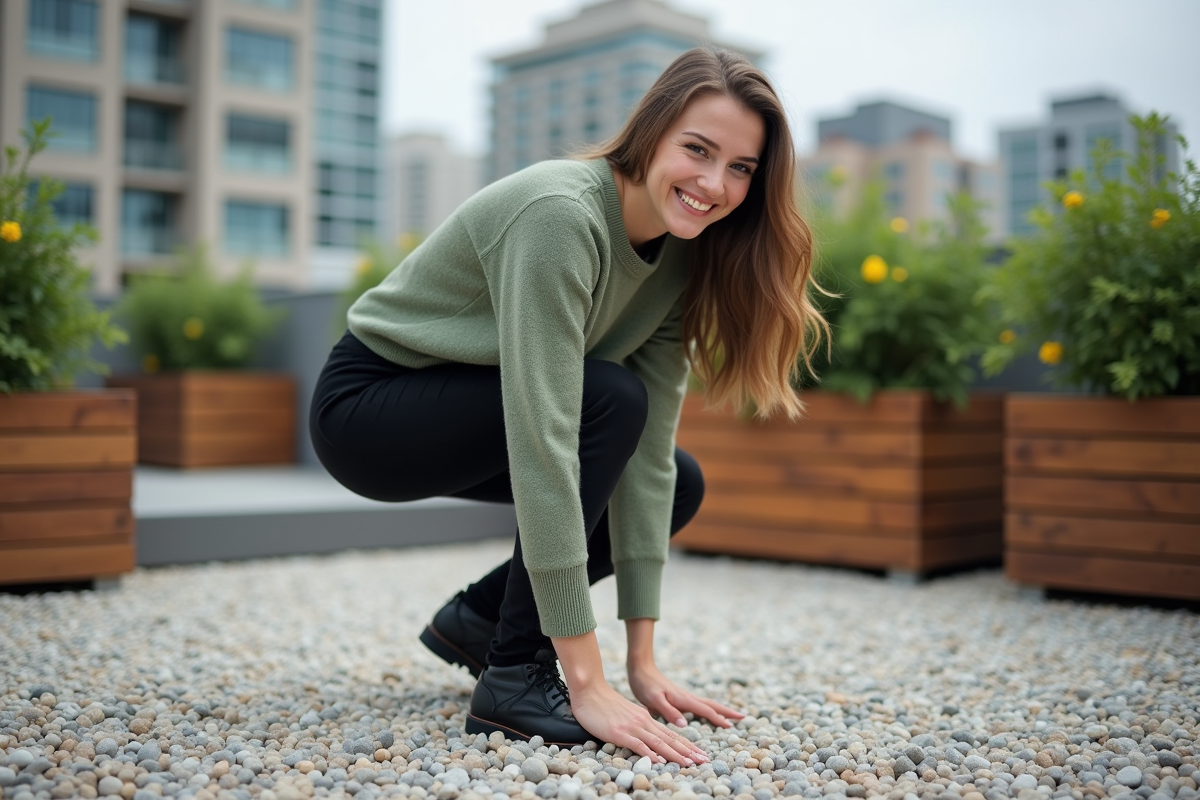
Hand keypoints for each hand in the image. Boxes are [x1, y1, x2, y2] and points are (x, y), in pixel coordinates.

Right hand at [569, 681, 710, 766]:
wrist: (589, 690)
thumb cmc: (603, 703)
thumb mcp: (626, 713)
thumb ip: (638, 722)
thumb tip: (646, 734)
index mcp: (646, 718)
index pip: (671, 734)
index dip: (687, 745)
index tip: (699, 755)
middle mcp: (643, 722)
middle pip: (670, 739)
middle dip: (689, 752)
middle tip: (704, 761)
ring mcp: (633, 727)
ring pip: (659, 742)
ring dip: (676, 755)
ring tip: (690, 764)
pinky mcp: (620, 732)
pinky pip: (638, 745)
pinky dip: (650, 753)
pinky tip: (659, 761)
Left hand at [628, 659, 743, 728]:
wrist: (640, 668)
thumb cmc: (645, 684)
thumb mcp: (654, 700)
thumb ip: (668, 711)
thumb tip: (684, 724)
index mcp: (683, 699)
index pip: (705, 710)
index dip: (718, 719)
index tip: (732, 726)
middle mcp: (686, 697)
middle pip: (711, 705)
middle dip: (727, 712)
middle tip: (743, 717)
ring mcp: (683, 696)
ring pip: (706, 704)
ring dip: (719, 710)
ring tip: (730, 716)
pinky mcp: (678, 697)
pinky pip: (698, 705)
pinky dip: (707, 709)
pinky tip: (706, 712)